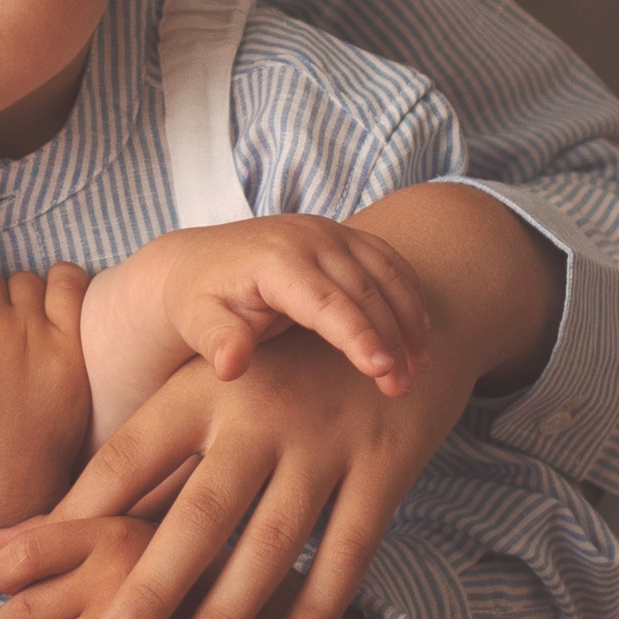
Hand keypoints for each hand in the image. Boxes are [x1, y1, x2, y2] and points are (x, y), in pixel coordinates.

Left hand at [21, 326, 460, 618]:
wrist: (408, 314)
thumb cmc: (279, 374)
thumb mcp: (207, 391)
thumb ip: (131, 464)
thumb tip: (12, 534)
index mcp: (204, 388)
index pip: (129, 456)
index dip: (81, 513)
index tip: (31, 573)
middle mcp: (261, 413)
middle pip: (199, 513)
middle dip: (152, 587)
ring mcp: (327, 442)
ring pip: (271, 543)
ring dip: (226, 615)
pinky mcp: (386, 468)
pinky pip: (348, 551)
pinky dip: (315, 607)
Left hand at [129, 214, 438, 396]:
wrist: (199, 262)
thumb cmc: (200, 301)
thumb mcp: (198, 323)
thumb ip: (218, 342)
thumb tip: (231, 367)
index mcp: (275, 259)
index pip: (326, 301)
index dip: (358, 336)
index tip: (383, 371)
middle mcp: (308, 237)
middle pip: (364, 289)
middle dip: (391, 338)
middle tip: (404, 386)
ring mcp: (331, 232)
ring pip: (387, 273)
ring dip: (410, 319)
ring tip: (420, 367)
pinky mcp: (345, 237)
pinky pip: (389, 263)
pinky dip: (409, 297)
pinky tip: (420, 335)